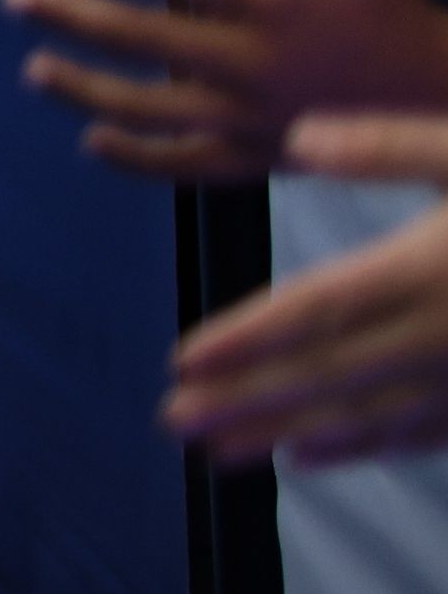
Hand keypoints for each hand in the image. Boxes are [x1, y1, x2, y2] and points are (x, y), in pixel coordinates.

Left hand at [7, 0, 447, 181]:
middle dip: (76, 17)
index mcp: (274, 1)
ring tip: (35, 69)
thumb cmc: (392, 9)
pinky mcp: (263, 158)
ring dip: (89, 91)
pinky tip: (94, 143)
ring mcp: (256, 117)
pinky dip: (142, 160)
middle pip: (147, 40)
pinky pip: (192, 165)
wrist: (443, 100)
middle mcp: (256, 63)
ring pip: (156, 110)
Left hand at [173, 148, 447, 467]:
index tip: (183, 360)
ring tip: (216, 447)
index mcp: (428, 268)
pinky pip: (423, 433)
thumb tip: (300, 137)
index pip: (317, 311)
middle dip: (246, 400)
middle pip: (327, 376)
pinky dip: (362, 448)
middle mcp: (445, 334)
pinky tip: (308, 456)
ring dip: (286, 432)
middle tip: (172, 420)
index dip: (246, 340)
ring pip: (367, 414)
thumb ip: (389, 143)